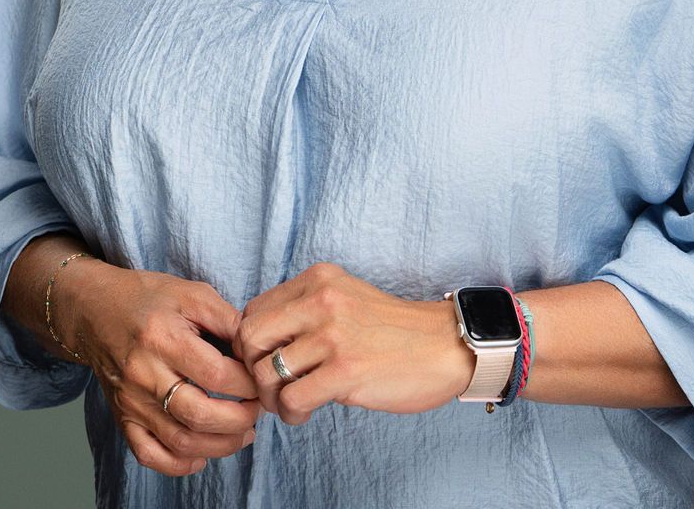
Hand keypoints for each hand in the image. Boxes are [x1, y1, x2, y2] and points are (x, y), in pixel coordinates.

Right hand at [55, 260, 261, 476]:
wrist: (96, 309)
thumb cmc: (149, 298)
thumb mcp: (192, 294)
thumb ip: (227, 319)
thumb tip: (256, 349)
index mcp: (164, 338)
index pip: (216, 374)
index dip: (247, 383)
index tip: (262, 380)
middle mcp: (144, 374)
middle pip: (199, 414)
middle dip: (240, 419)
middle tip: (258, 410)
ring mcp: (130, 401)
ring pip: (179, 440)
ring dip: (219, 445)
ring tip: (244, 434)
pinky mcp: (122, 417)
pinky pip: (148, 454)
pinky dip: (178, 464)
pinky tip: (202, 455)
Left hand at [232, 262, 474, 425]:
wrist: (444, 345)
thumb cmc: (393, 329)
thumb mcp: (346, 298)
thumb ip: (306, 309)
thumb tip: (261, 344)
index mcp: (319, 279)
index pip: (254, 310)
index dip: (253, 343)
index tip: (270, 361)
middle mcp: (322, 299)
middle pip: (249, 337)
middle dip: (252, 368)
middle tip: (272, 385)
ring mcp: (333, 335)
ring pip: (266, 372)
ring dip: (271, 398)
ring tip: (290, 404)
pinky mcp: (345, 371)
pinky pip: (291, 399)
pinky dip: (291, 414)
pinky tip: (307, 412)